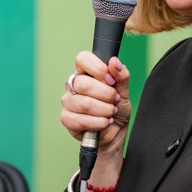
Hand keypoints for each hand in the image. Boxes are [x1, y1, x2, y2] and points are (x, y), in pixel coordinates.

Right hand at [62, 53, 131, 179]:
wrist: (116, 132)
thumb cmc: (117, 109)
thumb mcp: (125, 91)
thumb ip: (121, 76)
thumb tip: (114, 62)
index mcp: (86, 72)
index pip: (83, 59)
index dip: (98, 69)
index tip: (111, 80)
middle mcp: (73, 85)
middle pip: (83, 83)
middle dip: (106, 95)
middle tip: (115, 101)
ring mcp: (68, 101)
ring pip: (83, 103)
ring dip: (104, 110)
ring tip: (111, 113)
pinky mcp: (66, 118)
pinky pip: (80, 120)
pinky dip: (98, 122)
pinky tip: (104, 122)